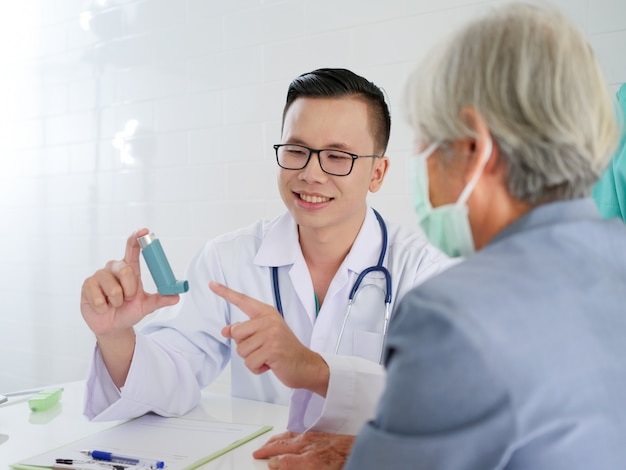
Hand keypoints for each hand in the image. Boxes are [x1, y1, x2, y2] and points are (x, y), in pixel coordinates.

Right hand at [80, 228, 179, 386]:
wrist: (113, 326)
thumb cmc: (128, 310)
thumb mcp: (146, 306)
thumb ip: (160, 299)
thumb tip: (176, 296)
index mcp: (130, 269)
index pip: (133, 249)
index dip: (137, 239)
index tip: (144, 231)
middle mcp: (114, 268)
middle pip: (125, 269)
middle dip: (130, 289)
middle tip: (128, 298)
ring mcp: (99, 275)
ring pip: (113, 288)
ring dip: (117, 301)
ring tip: (114, 304)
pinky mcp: (87, 285)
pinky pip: (99, 297)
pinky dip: (104, 307)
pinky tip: (103, 307)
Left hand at [209, 281, 329, 395]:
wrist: (305, 365)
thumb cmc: (283, 350)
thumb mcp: (264, 336)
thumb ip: (245, 331)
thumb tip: (225, 330)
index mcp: (267, 313)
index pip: (243, 300)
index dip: (225, 292)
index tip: (211, 284)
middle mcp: (269, 320)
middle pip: (236, 332)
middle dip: (244, 346)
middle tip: (262, 348)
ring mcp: (271, 334)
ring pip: (241, 350)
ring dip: (251, 359)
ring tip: (267, 356)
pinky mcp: (272, 349)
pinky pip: (249, 362)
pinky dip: (256, 368)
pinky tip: (269, 364)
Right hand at [253, 431, 354, 469]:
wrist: (358, 447)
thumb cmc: (339, 461)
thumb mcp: (315, 467)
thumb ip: (294, 465)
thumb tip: (277, 464)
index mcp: (308, 459)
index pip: (282, 460)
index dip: (271, 462)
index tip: (265, 463)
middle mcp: (307, 445)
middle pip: (282, 445)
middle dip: (268, 449)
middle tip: (257, 452)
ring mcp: (312, 438)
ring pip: (288, 437)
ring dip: (275, 440)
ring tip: (267, 443)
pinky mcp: (318, 433)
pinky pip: (297, 433)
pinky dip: (287, 435)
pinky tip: (286, 436)